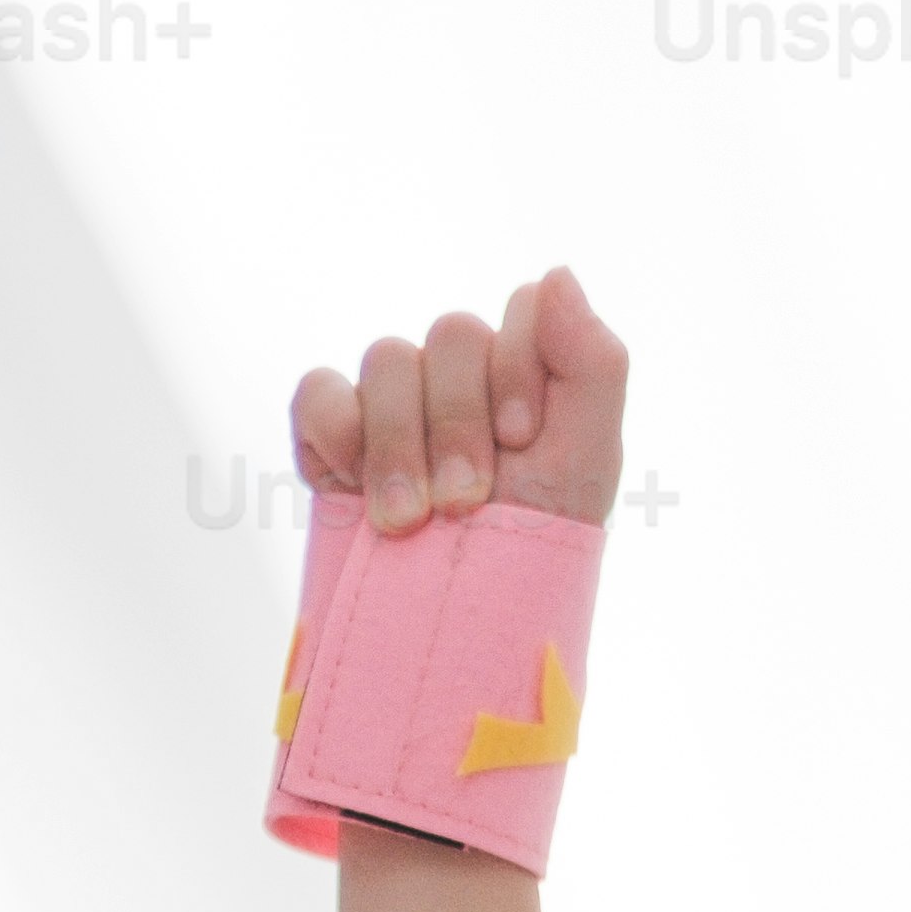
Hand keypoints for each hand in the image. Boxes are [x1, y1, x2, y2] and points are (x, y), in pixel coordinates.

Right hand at [292, 269, 626, 536]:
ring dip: (401, 444)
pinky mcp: (332, 439)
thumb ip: (591, 363)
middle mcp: (462, 383)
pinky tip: (352, 485)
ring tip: (412, 519)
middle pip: (451, 334)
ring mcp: (395, 408)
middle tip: (467, 500)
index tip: (521, 440)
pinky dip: (336, 431)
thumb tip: (557, 273)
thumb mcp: (585, 467)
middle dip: (460, 422)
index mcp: (528, 380)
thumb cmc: (528, 560)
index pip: (521, 311)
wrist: (450, 638)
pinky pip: (318, 391)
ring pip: (387, 359)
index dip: (516, 371)